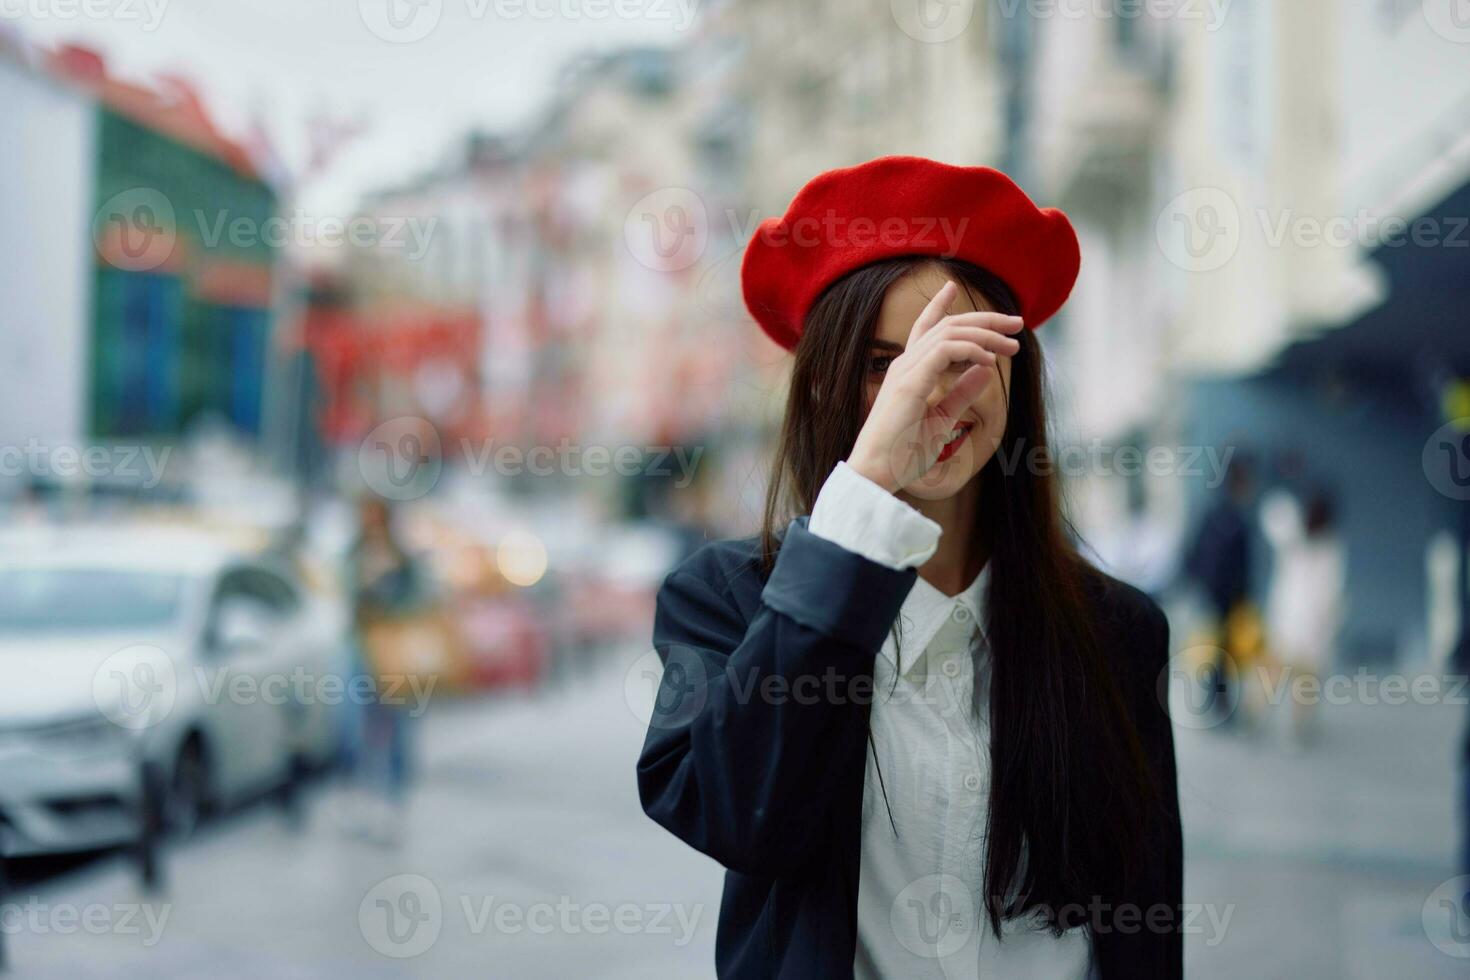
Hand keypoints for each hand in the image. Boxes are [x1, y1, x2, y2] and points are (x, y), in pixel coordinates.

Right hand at [846, 280, 1022, 492]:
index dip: (939, 306)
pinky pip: (947, 350)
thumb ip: (961, 394)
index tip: (952, 288)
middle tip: (1016, 322)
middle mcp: (906, 364)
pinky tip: (990, 361)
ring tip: (1011, 346)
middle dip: (985, 319)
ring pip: (950, 332)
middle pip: (948, 325)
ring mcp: (906, 370)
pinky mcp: (911, 382)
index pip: (925, 328)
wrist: (879, 472)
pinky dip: (972, 350)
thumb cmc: (904, 453)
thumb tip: (984, 371)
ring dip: (986, 334)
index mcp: (910, 372)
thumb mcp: (942, 420)